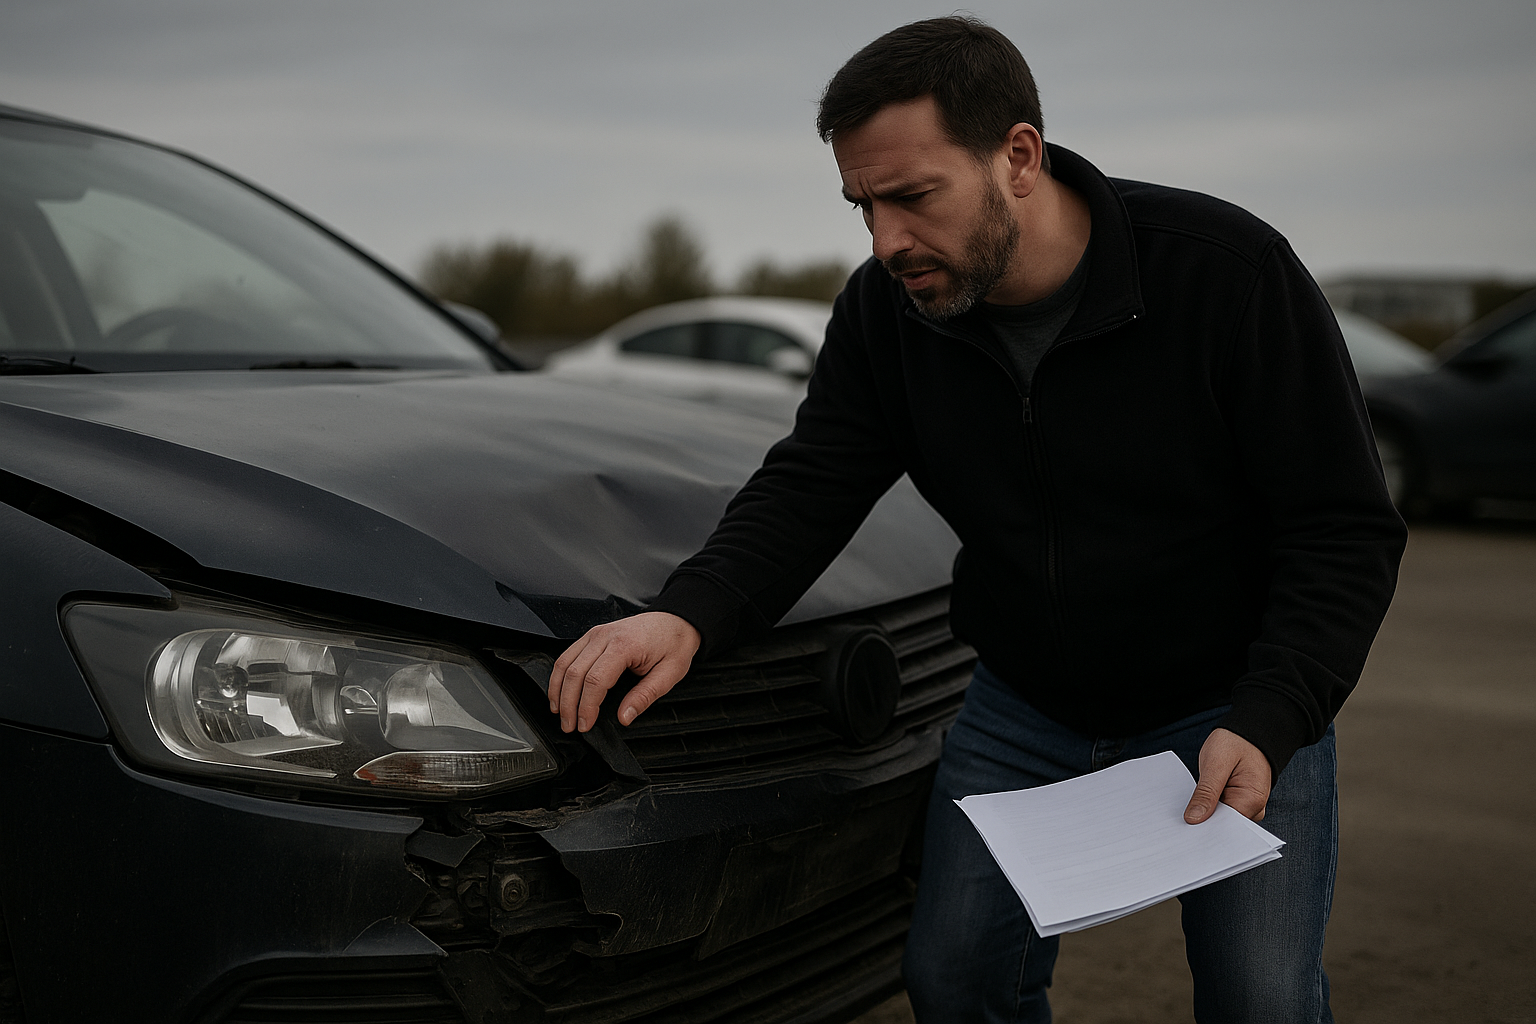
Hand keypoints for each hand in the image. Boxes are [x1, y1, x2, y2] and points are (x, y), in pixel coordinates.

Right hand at [548, 612, 701, 732]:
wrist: (676, 620)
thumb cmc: (673, 643)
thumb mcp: (669, 674)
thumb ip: (644, 697)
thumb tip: (624, 717)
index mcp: (624, 645)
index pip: (595, 681)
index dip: (586, 707)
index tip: (585, 724)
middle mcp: (605, 636)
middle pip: (574, 673)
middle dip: (568, 704)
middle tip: (570, 726)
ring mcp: (596, 633)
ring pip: (565, 663)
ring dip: (558, 691)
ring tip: (560, 714)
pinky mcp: (592, 635)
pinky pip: (568, 655)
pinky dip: (560, 676)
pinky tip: (560, 692)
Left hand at [1183, 727, 1272, 823]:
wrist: (1247, 733)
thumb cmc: (1235, 743)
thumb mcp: (1216, 764)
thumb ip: (1207, 792)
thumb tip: (1194, 819)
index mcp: (1252, 800)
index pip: (1226, 828)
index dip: (1205, 829)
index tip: (1185, 831)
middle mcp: (1253, 808)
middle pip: (1224, 826)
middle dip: (1203, 822)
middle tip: (1180, 821)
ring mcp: (1246, 806)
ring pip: (1220, 819)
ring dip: (1205, 814)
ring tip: (1187, 810)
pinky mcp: (1238, 802)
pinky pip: (1221, 811)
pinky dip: (1208, 807)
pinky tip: (1196, 804)